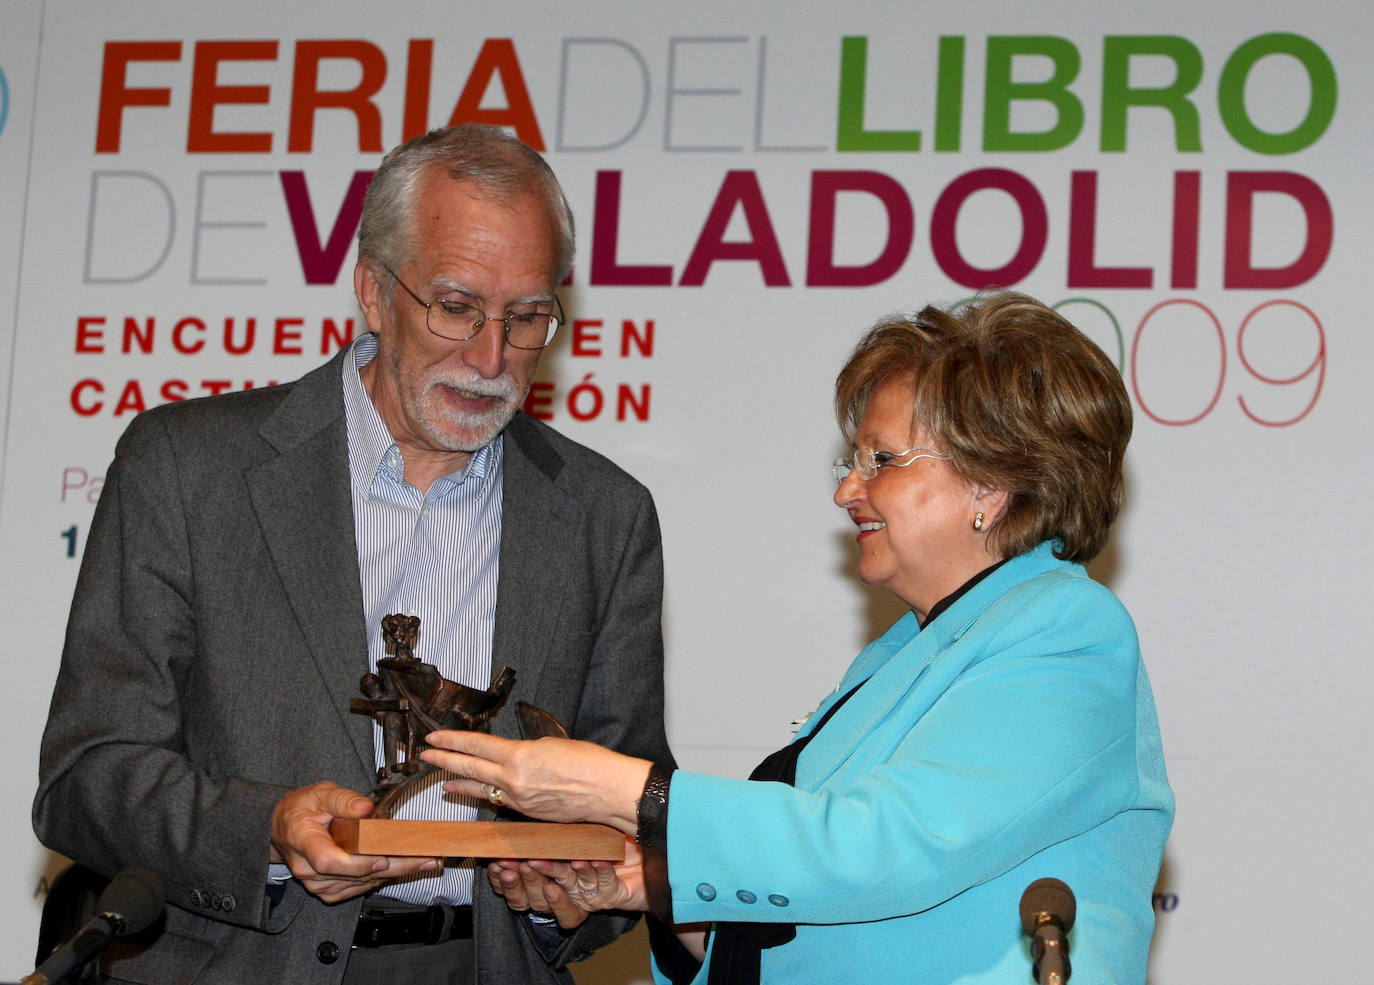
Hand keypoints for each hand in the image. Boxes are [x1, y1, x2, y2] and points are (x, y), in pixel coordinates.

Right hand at [269, 781, 440, 902]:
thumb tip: (365, 808)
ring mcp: (319, 884)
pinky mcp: (329, 890)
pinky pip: (359, 888)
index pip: (329, 861)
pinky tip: (403, 868)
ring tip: (425, 862)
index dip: (357, 864)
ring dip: (394, 874)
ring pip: (361, 884)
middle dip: (395, 867)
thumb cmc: (301, 810)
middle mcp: (309, 870)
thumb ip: (342, 800)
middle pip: (354, 875)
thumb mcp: (319, 794)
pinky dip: (381, 878)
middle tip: (427, 860)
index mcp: (304, 842)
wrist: (285, 828)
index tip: (383, 858)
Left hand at [420, 732, 650, 833]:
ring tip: (441, 778)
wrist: (609, 792)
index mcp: (519, 757)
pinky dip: (483, 795)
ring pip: (481, 788)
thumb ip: (526, 750)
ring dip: (459, 781)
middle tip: (426, 754)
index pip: (476, 746)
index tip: (434, 737)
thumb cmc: (590, 762)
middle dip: (445, 761)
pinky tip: (474, 793)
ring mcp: (519, 800)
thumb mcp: (552, 744)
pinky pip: (499, 801)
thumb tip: (513, 756)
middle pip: (470, 768)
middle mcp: (514, 781)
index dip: (452, 740)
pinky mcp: (528, 814)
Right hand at [488, 839, 647, 928]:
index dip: (506, 882)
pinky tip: (592, 859)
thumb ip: (542, 830)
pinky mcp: (613, 897)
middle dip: (526, 881)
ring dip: (557, 876)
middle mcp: (566, 894)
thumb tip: (515, 807)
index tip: (499, 864)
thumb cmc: (601, 837)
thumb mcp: (567, 830)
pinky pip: (602, 889)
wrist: (644, 849)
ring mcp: (588, 897)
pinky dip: (596, 873)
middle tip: (520, 863)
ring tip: (552, 859)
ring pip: (567, 896)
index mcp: (548, 881)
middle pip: (536, 899)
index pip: (518, 892)